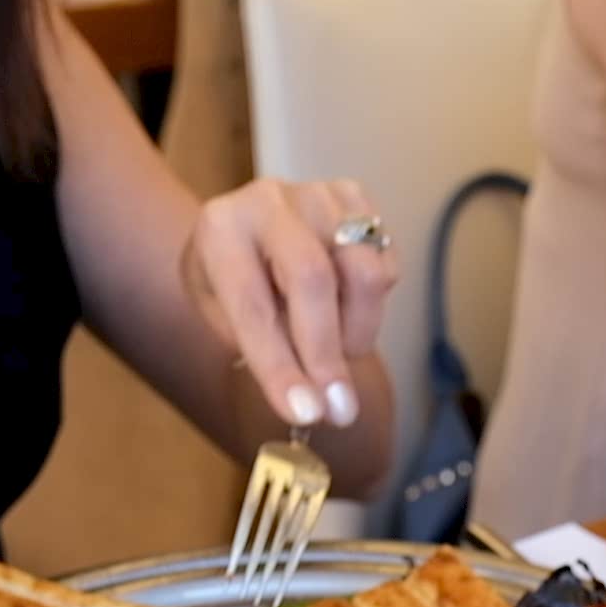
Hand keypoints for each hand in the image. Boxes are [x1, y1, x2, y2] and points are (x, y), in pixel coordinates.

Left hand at [182, 178, 397, 427]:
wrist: (246, 235)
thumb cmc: (230, 286)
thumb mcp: (225, 319)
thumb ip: (266, 352)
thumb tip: (315, 405)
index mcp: (219, 229)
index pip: (252, 305)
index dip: (280, 365)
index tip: (305, 414)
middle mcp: (267, 199)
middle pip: (313, 279)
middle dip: (327, 353)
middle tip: (339, 409)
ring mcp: (316, 193)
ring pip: (364, 272)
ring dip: (357, 332)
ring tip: (335, 351)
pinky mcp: (355, 196)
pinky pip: (386, 261)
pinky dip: (373, 304)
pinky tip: (344, 310)